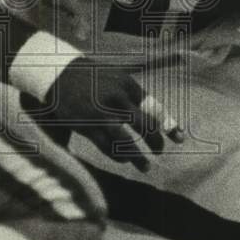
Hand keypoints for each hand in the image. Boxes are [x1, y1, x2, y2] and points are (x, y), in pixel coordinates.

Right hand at [43, 56, 183, 171]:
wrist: (59, 73)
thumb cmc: (94, 76)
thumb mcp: (118, 76)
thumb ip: (137, 95)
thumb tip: (162, 111)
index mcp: (127, 84)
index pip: (155, 109)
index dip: (169, 126)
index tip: (180, 139)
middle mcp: (116, 98)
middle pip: (144, 126)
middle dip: (155, 142)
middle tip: (159, 151)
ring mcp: (101, 113)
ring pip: (125, 142)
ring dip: (138, 157)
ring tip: (146, 167)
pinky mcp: (87, 126)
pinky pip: (107, 147)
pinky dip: (118, 156)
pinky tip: (125, 160)